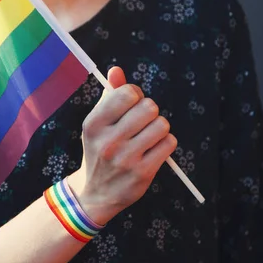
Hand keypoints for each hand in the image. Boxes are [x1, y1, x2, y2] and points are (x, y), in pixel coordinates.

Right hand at [67, 67, 176, 224]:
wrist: (96, 193)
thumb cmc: (100, 149)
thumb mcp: (98, 123)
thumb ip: (109, 95)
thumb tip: (116, 70)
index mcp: (94, 124)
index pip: (127, 94)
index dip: (136, 95)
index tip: (132, 105)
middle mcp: (108, 141)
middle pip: (149, 107)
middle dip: (150, 112)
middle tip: (142, 123)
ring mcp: (126, 158)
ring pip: (162, 125)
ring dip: (159, 128)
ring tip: (148, 137)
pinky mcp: (142, 173)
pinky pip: (169, 143)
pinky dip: (165, 143)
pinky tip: (154, 150)